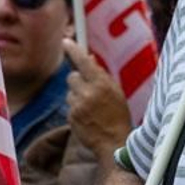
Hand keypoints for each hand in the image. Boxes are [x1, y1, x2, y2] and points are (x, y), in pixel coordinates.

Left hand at [62, 37, 131, 158]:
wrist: (115, 143)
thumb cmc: (118, 116)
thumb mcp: (115, 92)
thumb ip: (101, 76)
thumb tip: (89, 60)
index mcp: (102, 84)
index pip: (83, 62)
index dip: (73, 51)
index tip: (66, 42)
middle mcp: (88, 93)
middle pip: (72, 77)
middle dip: (78, 81)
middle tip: (89, 91)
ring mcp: (78, 106)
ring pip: (70, 93)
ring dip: (77, 97)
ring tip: (91, 109)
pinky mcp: (71, 117)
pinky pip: (70, 107)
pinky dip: (76, 110)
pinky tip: (88, 118)